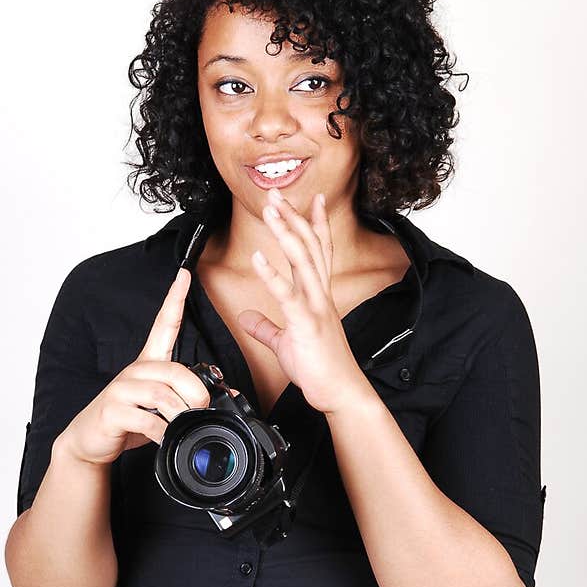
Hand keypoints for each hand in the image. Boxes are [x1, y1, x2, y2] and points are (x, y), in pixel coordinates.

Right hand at [59, 265, 220, 464]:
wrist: (90, 440)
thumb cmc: (129, 421)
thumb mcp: (163, 407)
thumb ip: (190, 397)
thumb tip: (229, 396)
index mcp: (149, 364)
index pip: (163, 324)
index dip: (175, 299)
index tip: (184, 275)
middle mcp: (135, 371)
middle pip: (174, 370)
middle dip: (195, 392)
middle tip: (202, 409)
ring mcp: (121, 390)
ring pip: (161, 394)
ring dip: (180, 413)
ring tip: (182, 425)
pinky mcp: (112, 411)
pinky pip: (146, 419)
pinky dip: (162, 432)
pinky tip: (164, 438)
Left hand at [241, 187, 370, 414]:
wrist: (339, 392)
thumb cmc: (319, 369)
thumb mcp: (286, 343)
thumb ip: (266, 327)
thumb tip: (247, 317)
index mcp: (318, 296)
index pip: (318, 252)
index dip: (315, 224)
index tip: (313, 199)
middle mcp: (319, 295)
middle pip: (308, 247)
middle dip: (293, 217)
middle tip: (278, 193)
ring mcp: (315, 307)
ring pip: (301, 261)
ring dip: (285, 232)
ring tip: (270, 209)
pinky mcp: (306, 325)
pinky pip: (287, 295)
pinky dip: (272, 275)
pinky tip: (258, 257)